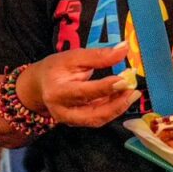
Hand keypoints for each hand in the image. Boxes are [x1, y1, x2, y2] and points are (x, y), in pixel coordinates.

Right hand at [20, 44, 139, 128]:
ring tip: (131, 92)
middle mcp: (62, 111)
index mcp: (57, 92)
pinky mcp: (78, 123)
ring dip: (118, 107)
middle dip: (116, 104)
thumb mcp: (73, 57)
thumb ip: (98, 55)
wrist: (39, 85)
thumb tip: (124, 48)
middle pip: (93, 114)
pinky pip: (98, 118)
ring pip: (98, 119)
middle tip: (133, 90)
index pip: (84, 92)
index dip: (105, 87)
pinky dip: (112, 108)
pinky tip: (121, 96)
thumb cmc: (55, 68)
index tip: (124, 80)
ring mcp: (70, 120)